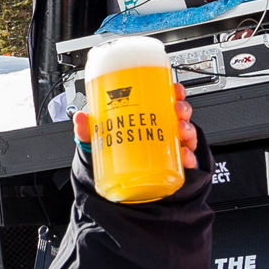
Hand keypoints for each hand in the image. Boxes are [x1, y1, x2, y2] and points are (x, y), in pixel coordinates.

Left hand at [72, 88, 202, 169]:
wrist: (122, 179)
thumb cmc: (116, 149)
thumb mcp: (101, 137)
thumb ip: (89, 129)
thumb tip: (79, 117)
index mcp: (149, 114)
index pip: (165, 97)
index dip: (174, 91)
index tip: (174, 89)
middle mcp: (163, 127)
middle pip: (180, 113)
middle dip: (183, 108)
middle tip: (177, 110)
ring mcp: (170, 145)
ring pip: (186, 132)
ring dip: (188, 129)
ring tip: (181, 131)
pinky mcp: (174, 163)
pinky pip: (187, 158)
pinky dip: (190, 157)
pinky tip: (185, 157)